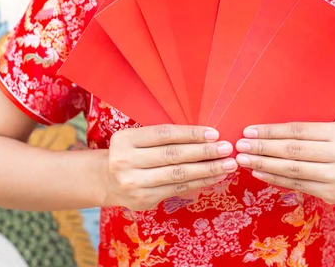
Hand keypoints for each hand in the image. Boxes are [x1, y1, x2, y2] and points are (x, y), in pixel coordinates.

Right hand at [105, 125, 237, 210]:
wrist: (106, 181)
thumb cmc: (131, 153)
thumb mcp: (137, 139)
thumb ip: (163, 137)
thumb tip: (205, 135)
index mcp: (125, 140)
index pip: (165, 134)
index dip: (191, 133)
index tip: (214, 133)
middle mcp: (126, 161)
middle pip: (173, 155)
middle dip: (204, 152)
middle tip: (227, 148)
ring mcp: (134, 183)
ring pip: (178, 174)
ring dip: (207, 169)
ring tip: (228, 164)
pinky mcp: (144, 200)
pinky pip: (178, 189)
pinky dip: (199, 182)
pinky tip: (215, 176)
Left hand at [235, 122, 334, 203]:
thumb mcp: (330, 131)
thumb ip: (305, 132)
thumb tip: (263, 132)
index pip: (298, 131)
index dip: (271, 131)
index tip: (249, 131)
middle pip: (293, 151)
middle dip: (263, 148)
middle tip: (240, 146)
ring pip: (292, 170)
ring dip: (264, 165)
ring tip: (244, 160)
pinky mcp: (331, 194)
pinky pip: (296, 185)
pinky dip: (274, 179)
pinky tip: (259, 173)